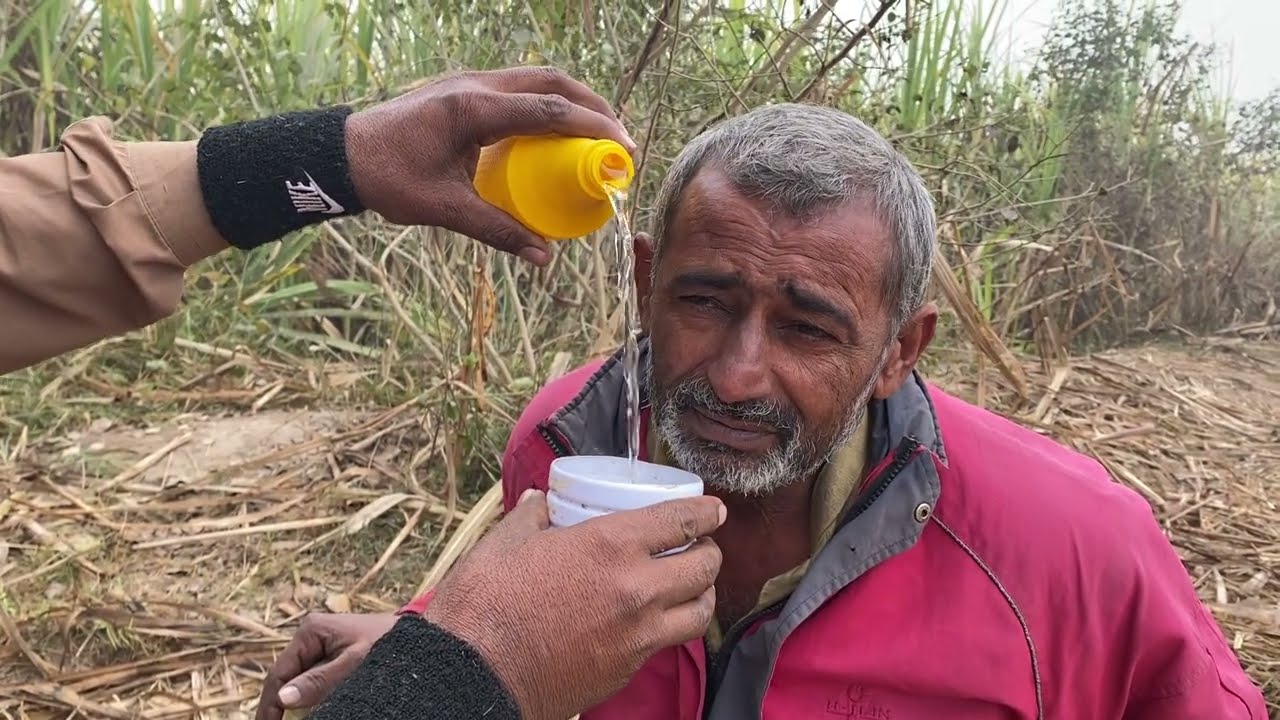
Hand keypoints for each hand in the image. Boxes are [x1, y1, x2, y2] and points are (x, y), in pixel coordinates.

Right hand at [255, 612, 397, 719]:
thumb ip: (319, 681)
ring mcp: (321, 646)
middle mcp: (311, 636)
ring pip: (300, 682)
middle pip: (287, 678)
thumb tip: (282, 698)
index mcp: (310, 631)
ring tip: (297, 717)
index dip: (269, 705)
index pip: (279, 673)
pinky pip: (316, 681)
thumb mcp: (354, 665)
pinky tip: (315, 710)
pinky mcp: (333, 656)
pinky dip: (314, 698)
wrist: (420, 637)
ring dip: (299, 703)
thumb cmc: (390, 646)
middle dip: (282, 705)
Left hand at [344, 66, 633, 265]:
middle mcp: (475, 85)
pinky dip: (546, 104)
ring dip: (571, 102)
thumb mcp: (444, 209)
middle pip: (551, 82)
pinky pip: (518, 88)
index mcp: (472, 108)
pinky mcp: (464, 89)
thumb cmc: (388, 179)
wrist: (341, 154)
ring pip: (536, 79)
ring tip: (596, 134)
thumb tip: (542, 257)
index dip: (592, 129)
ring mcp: (469, 82)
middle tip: (618, 140)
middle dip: (592, 108)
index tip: (621, 149)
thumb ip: (496, 230)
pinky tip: (555, 132)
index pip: (548, 110)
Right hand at [425, 490, 724, 719]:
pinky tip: (648, 620)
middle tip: (700, 546)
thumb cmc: (484, 607)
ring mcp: (636, 636)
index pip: (681, 521)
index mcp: (609, 546)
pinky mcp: (627, 670)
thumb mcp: (504, 544)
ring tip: (688, 586)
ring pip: (698, 613)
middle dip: (710, 552)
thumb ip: (532, 517)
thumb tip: (541, 502)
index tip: (714, 509)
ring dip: (700, 594)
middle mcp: (636, 590)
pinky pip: (664, 643)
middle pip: (704, 568)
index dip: (705, 512)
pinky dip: (667, 627)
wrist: (473, 677)